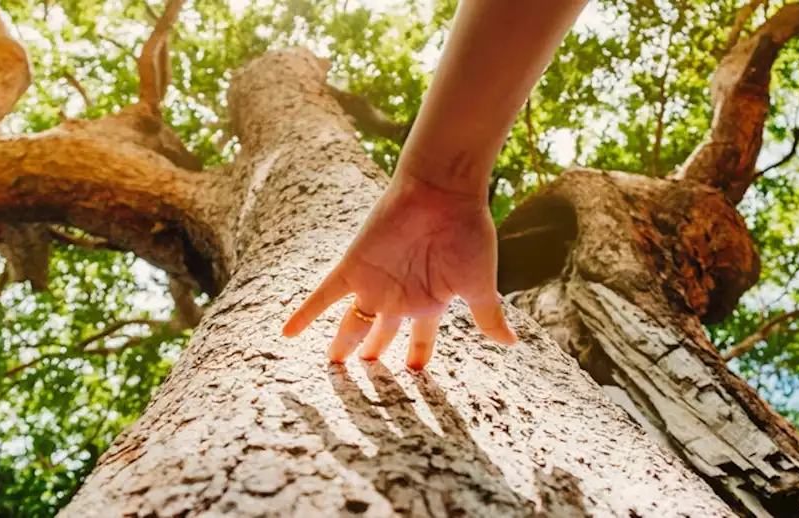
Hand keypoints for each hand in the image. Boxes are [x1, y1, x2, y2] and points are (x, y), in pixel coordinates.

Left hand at [281, 174, 517, 369]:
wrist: (443, 192)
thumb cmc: (467, 233)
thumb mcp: (479, 284)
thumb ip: (488, 316)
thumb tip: (511, 342)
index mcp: (428, 303)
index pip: (419, 340)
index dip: (415, 359)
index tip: (412, 380)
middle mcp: (398, 296)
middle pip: (380, 335)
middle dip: (372, 358)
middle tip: (363, 382)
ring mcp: (374, 284)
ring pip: (351, 323)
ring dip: (341, 345)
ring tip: (331, 368)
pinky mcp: (354, 267)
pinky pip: (324, 296)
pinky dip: (305, 314)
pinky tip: (287, 334)